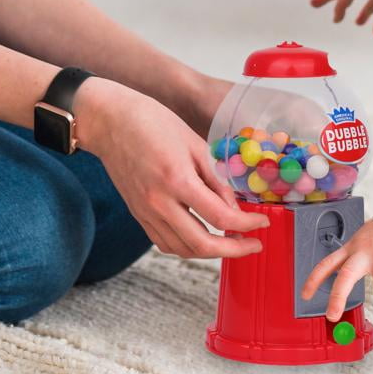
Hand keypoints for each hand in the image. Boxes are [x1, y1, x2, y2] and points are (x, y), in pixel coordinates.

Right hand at [76, 79, 268, 259]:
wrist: (110, 121)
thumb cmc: (152, 122)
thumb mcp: (193, 143)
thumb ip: (214, 177)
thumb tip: (233, 205)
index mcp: (177, 180)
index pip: (220, 217)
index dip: (246, 225)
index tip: (262, 222)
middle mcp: (159, 202)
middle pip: (202, 244)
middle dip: (233, 249)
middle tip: (252, 245)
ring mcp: (146, 212)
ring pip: (182, 249)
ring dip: (210, 252)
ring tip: (230, 242)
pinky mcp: (138, 214)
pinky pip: (165, 242)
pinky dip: (187, 246)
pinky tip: (201, 237)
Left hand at [300, 218, 372, 333]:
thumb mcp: (361, 241)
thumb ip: (353, 261)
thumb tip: (343, 287)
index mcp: (352, 249)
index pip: (327, 263)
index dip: (314, 279)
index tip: (305, 295)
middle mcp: (365, 253)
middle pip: (347, 275)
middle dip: (337, 297)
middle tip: (332, 316)